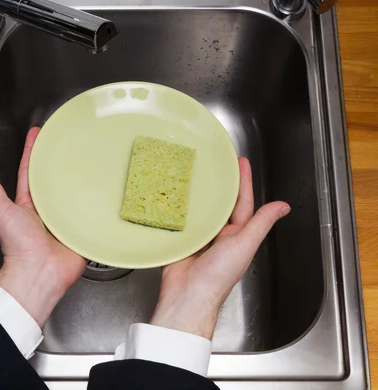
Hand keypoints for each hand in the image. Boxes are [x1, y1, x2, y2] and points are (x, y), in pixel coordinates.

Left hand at [0, 127, 86, 326]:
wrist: (39, 271)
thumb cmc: (18, 245)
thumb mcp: (1, 209)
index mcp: (28, 204)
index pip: (31, 171)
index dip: (33, 152)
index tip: (38, 134)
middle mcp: (47, 210)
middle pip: (56, 180)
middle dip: (62, 161)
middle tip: (70, 140)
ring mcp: (65, 220)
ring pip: (76, 194)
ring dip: (82, 179)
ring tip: (92, 158)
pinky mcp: (81, 230)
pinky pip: (91, 213)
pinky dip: (98, 203)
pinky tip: (106, 189)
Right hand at [149, 157, 290, 338]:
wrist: (187, 295)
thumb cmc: (217, 276)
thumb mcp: (244, 245)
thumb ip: (261, 223)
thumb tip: (283, 207)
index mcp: (237, 236)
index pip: (243, 203)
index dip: (243, 182)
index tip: (241, 163)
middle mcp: (219, 236)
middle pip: (220, 204)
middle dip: (220, 184)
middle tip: (215, 162)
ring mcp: (199, 238)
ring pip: (200, 211)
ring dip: (198, 194)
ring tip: (193, 173)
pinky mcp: (181, 241)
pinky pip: (180, 220)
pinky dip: (178, 208)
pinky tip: (173, 196)